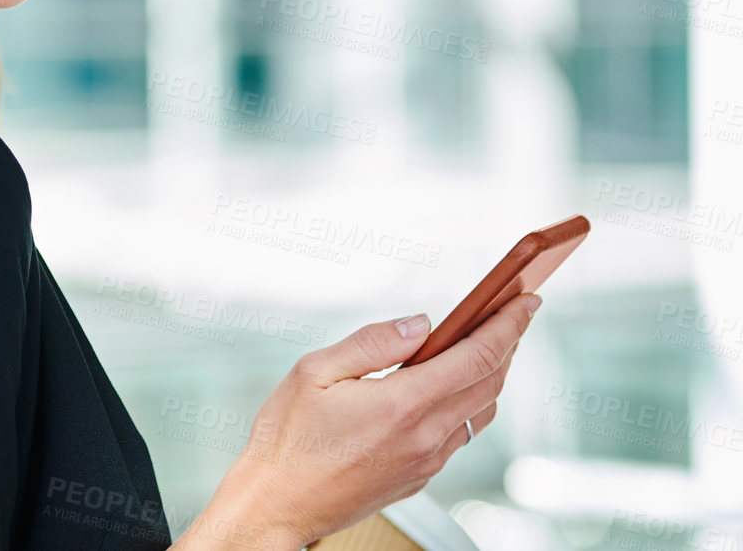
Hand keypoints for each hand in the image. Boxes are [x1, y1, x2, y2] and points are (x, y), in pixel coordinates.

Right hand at [180, 292, 541, 549]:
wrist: (279, 504)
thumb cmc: (287, 438)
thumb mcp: (314, 372)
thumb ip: (372, 342)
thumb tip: (421, 323)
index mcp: (402, 404)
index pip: (477, 356)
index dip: (508, 324)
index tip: (526, 300)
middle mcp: (425, 436)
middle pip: (490, 383)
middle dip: (509, 342)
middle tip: (514, 312)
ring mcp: (427, 461)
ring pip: (481, 411)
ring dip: (493, 374)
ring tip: (489, 344)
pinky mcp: (419, 476)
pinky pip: (461, 434)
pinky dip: (470, 402)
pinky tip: (454, 387)